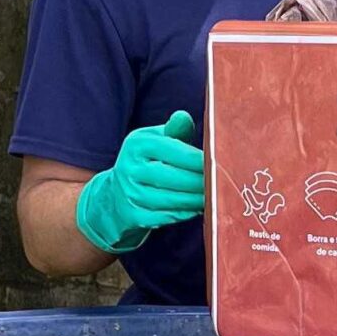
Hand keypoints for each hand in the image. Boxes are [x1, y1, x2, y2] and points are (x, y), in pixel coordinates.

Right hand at [74, 111, 206, 254]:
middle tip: (221, 183)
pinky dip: (185, 214)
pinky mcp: (134, 216)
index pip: (173, 150)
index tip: (218, 163)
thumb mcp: (155, 139)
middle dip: (200, 182)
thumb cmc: (147, 161)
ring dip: (196, 200)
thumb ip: (174, 129)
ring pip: (171, 200)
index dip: (198, 159)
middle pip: (173, 178)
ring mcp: (130, 194)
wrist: (115, 194)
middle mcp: (130, 169)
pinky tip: (198, 208)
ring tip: (215, 197)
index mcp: (137, 144)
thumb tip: (184, 118)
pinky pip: (166, 217)